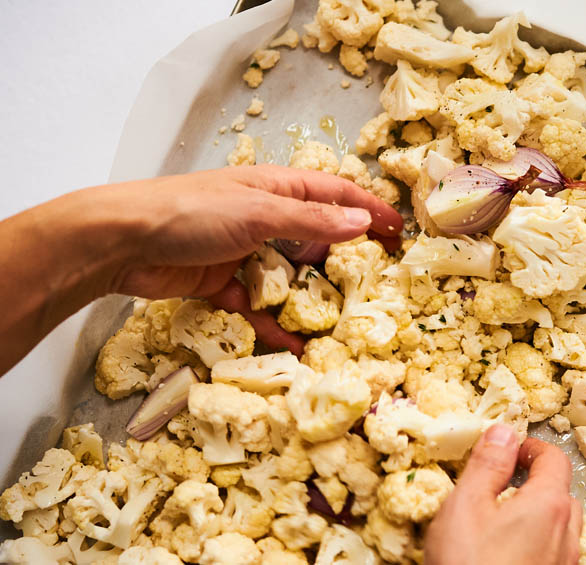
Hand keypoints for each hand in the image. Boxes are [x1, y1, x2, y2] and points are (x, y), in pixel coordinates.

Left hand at [0, 165, 401, 373]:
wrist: (122, 243)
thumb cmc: (191, 213)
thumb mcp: (257, 212)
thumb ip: (310, 222)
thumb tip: (361, 225)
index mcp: (277, 189)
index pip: (335, 196)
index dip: (368, 210)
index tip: (399, 231)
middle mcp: (266, 218)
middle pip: (317, 239)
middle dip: (345, 262)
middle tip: (378, 286)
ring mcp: (246, 253)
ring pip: (291, 278)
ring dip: (312, 299)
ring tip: (344, 324)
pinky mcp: (225, 285)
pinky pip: (260, 307)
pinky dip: (275, 325)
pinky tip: (295, 347)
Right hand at [425, 425, 581, 564]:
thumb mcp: (466, 506)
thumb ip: (488, 464)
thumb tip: (503, 432)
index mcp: (549, 505)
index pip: (555, 459)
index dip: (531, 447)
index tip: (509, 448)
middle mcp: (566, 535)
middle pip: (562, 493)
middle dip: (535, 481)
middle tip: (502, 481)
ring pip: (560, 527)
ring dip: (538, 514)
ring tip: (501, 519)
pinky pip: (553, 554)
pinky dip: (536, 543)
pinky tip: (506, 553)